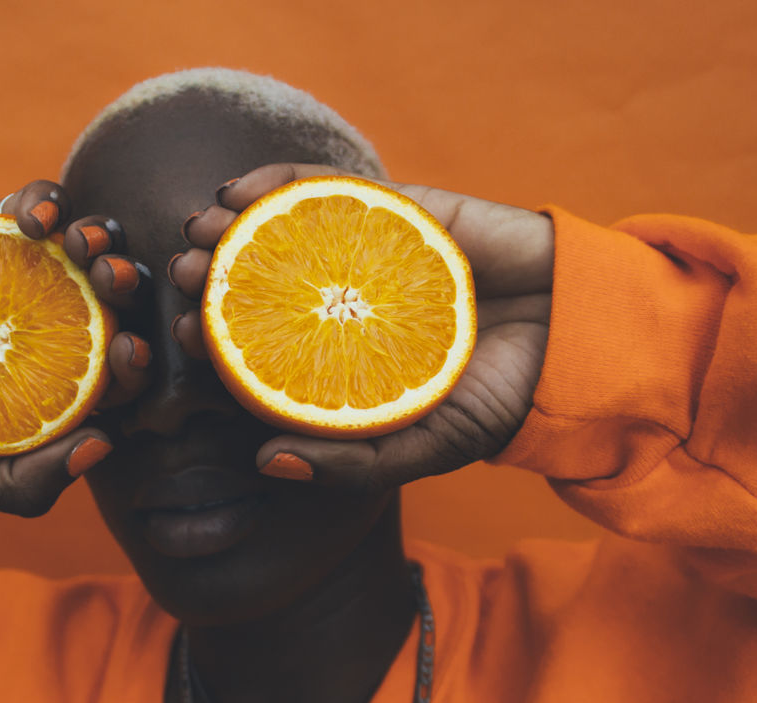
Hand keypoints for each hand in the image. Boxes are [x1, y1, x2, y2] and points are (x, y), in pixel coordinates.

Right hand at [0, 181, 152, 515]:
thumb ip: (20, 484)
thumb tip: (103, 448)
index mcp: (59, 386)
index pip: (123, 374)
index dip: (141, 363)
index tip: (128, 353)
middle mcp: (56, 326)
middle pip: (122, 302)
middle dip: (133, 290)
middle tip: (112, 285)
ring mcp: (27, 272)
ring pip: (96, 245)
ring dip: (105, 239)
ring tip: (82, 247)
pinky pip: (40, 202)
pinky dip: (50, 200)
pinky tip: (34, 220)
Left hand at [167, 163, 553, 488]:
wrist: (579, 333)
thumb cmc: (499, 400)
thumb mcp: (424, 449)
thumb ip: (348, 462)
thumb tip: (263, 462)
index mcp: (335, 363)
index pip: (256, 352)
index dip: (211, 342)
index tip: (177, 337)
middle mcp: (337, 308)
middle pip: (255, 287)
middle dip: (207, 278)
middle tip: (177, 277)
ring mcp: (359, 258)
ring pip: (277, 234)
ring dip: (227, 227)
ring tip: (196, 230)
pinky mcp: (387, 211)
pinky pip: (322, 191)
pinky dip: (276, 185)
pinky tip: (239, 193)